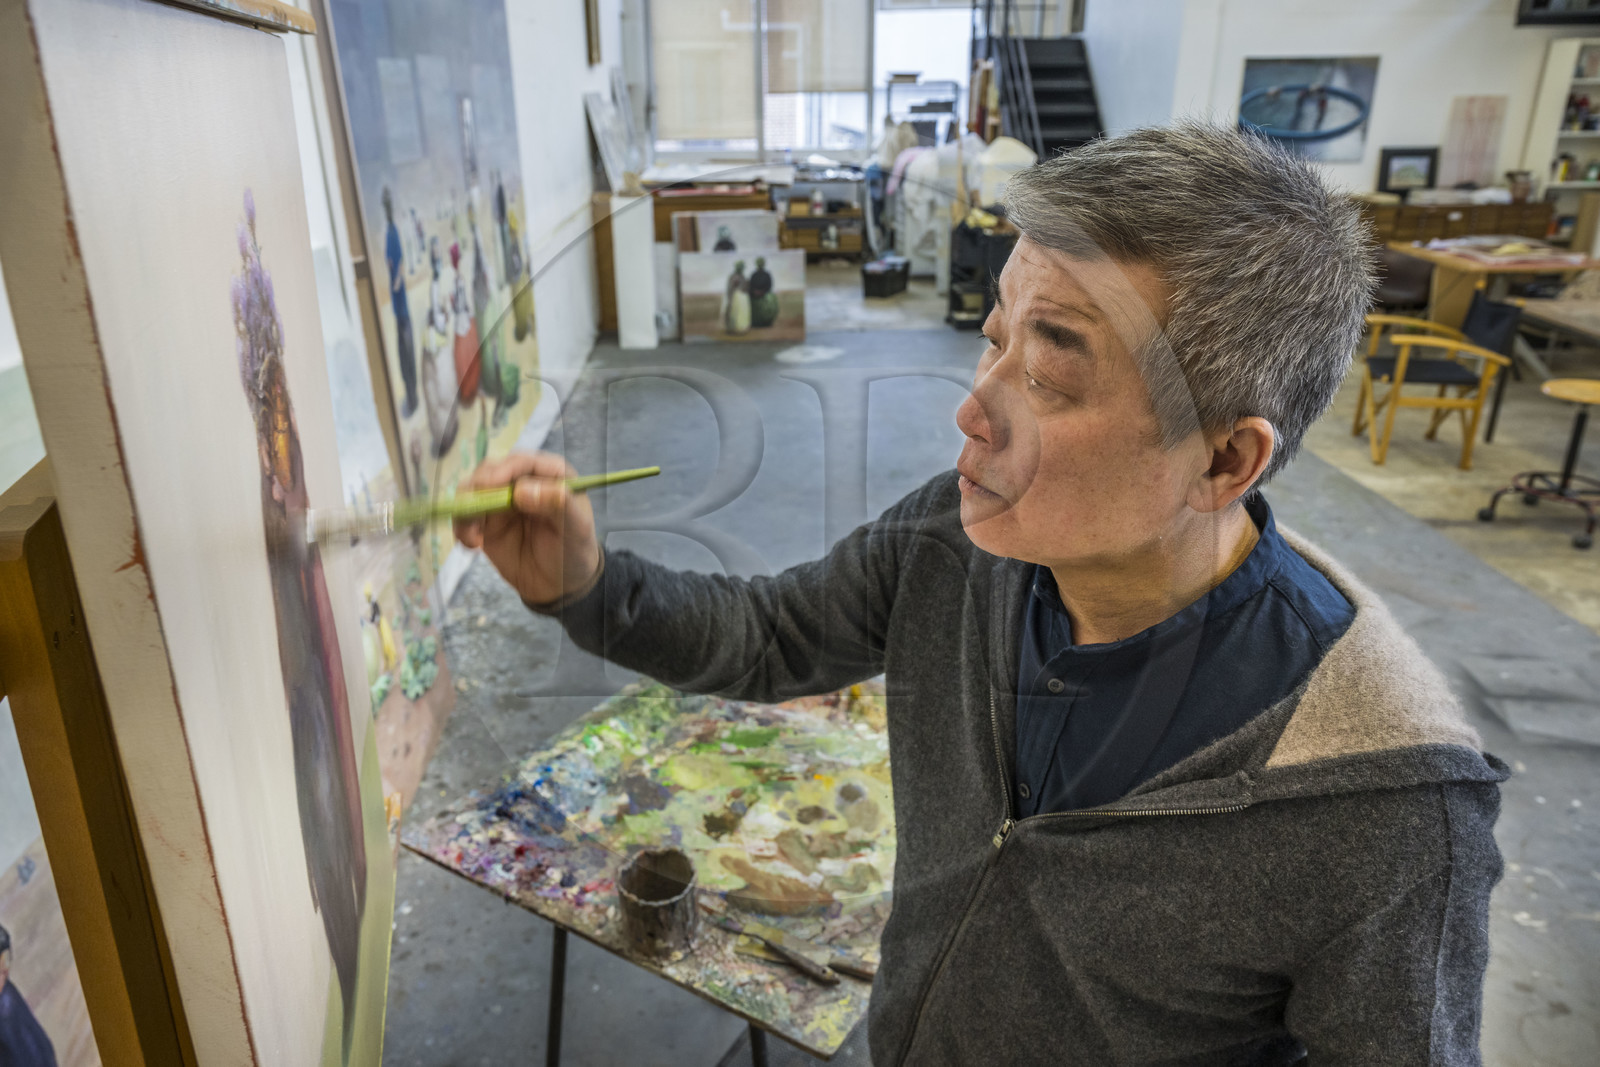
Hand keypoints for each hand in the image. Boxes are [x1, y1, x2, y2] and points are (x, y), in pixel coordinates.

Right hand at [454, 452, 601, 606]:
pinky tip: (472, 545)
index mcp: (549, 474)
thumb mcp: (576, 526)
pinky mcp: (485, 522)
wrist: (560, 584)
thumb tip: (521, 491)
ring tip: (473, 536)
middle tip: (475, 510)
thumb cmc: (575, 550)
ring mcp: (501, 501)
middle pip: (489, 471)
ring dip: (464, 509)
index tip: (492, 485)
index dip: (504, 470)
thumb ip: (557, 503)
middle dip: (477, 488)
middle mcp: (522, 481)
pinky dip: (461, 527)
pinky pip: (464, 516)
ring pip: (470, 491)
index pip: (522, 462)